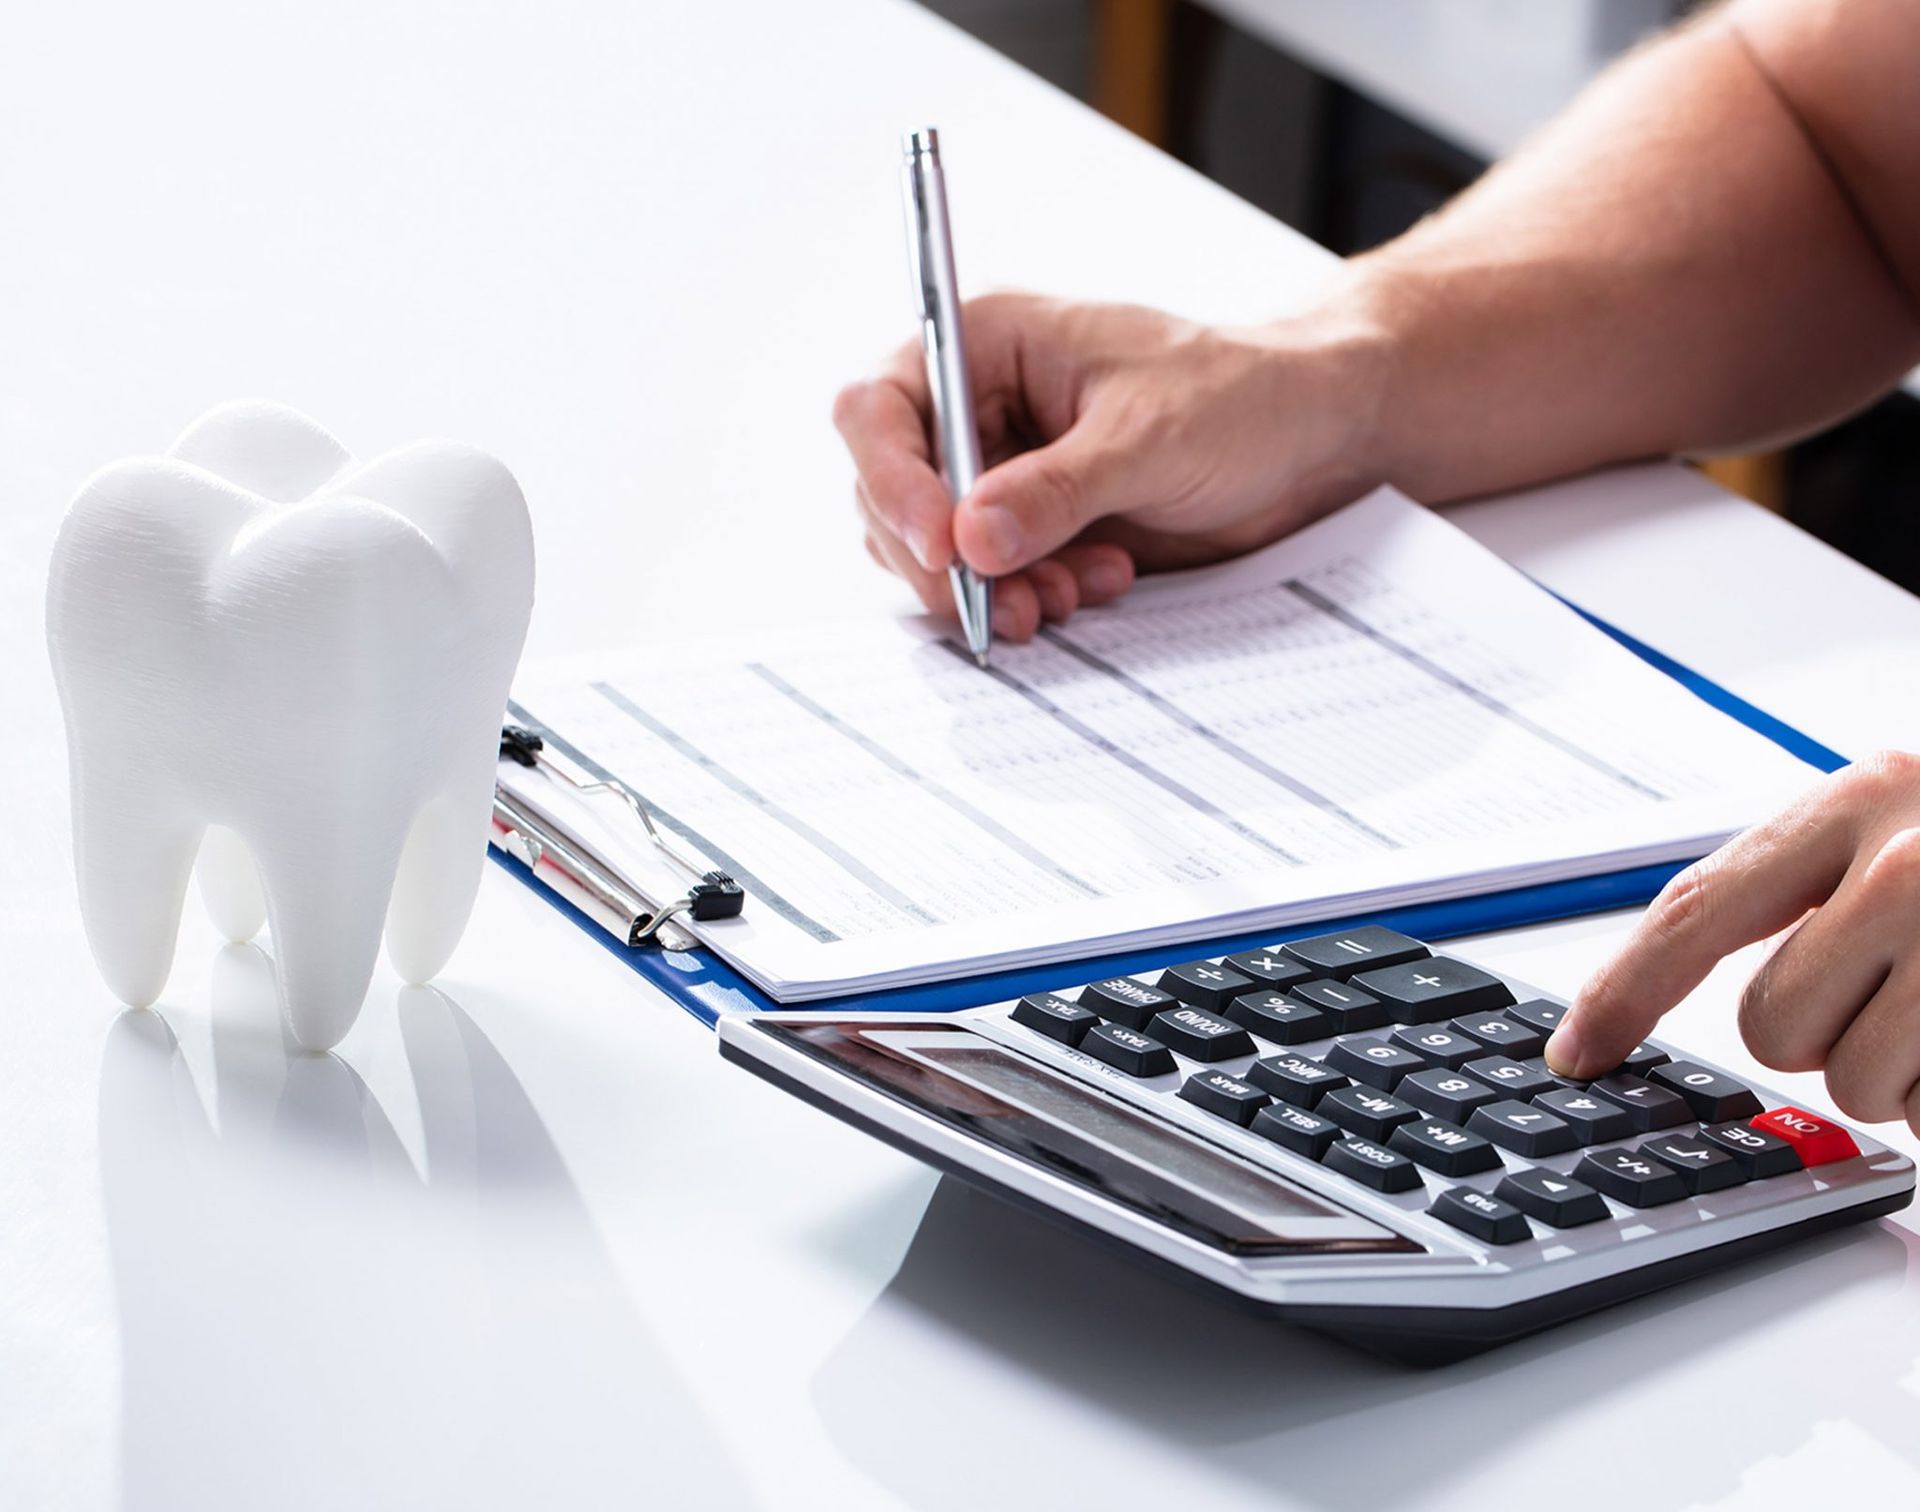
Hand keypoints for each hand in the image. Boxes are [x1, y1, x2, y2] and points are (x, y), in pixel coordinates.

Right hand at [832, 290, 1385, 638]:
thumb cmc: (1241, 397)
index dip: (891, 478)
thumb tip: (970, 539)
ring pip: (937, 547)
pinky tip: (1097, 584)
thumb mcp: (1148, 439)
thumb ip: (1056, 490)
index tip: (938, 543)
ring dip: (990, 587)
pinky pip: (992, 576)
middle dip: (942, 558)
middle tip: (999, 604)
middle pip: (893, 491)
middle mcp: (980, 406)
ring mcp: (1002, 469)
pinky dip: (1030, 594)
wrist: (1310, 439)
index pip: (881, 407)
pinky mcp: (1034, 525)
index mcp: (989, 344)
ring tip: (1066, 597)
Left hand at [1547, 752, 1919, 1135]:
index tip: (1574, 1050)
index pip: (1695, 911)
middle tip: (1898, 988)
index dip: (1622, 990)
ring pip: (1848, 1083)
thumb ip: (1807, 878)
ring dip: (1895, 1070)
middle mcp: (1906, 863)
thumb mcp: (1909, 822)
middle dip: (1821, 1032)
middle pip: (1767, 1024)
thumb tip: (1655, 983)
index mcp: (1861, 798)